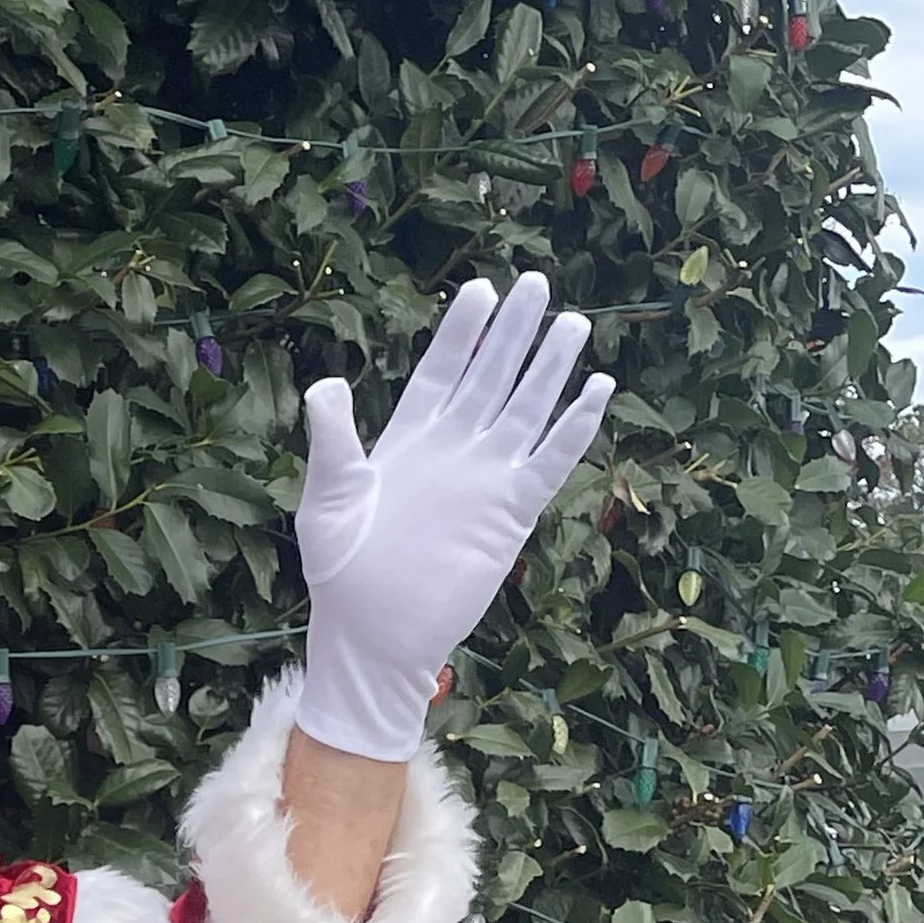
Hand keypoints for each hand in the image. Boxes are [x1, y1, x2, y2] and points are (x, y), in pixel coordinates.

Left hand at [295, 273, 615, 764]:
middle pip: (491, 376)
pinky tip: (597, 390)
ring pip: (526, 409)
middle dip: (514, 332)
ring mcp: (486, 479)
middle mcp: (453, 450)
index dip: (461, 331)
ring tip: (575, 324)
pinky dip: (575, 428)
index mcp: (407, 440)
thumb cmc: (342, 575)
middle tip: (539, 284)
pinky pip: (552, 461)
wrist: (375, 638)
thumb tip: (326, 385)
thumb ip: (332, 443)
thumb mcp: (327, 502)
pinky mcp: (511, 512)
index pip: (442, 370)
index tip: (481, 289)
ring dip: (550, 369)